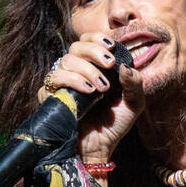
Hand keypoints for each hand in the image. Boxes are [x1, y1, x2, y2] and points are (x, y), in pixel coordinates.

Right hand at [37, 30, 146, 161]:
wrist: (99, 148)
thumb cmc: (114, 125)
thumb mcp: (133, 103)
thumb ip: (134, 83)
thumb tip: (126, 66)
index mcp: (93, 68)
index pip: (87, 41)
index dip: (96, 38)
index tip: (111, 46)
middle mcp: (75, 72)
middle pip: (75, 47)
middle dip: (94, 52)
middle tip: (109, 65)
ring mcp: (61, 84)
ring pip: (65, 61)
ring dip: (86, 70)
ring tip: (102, 88)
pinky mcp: (51, 97)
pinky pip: (53, 80)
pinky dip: (72, 81)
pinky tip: (88, 92)